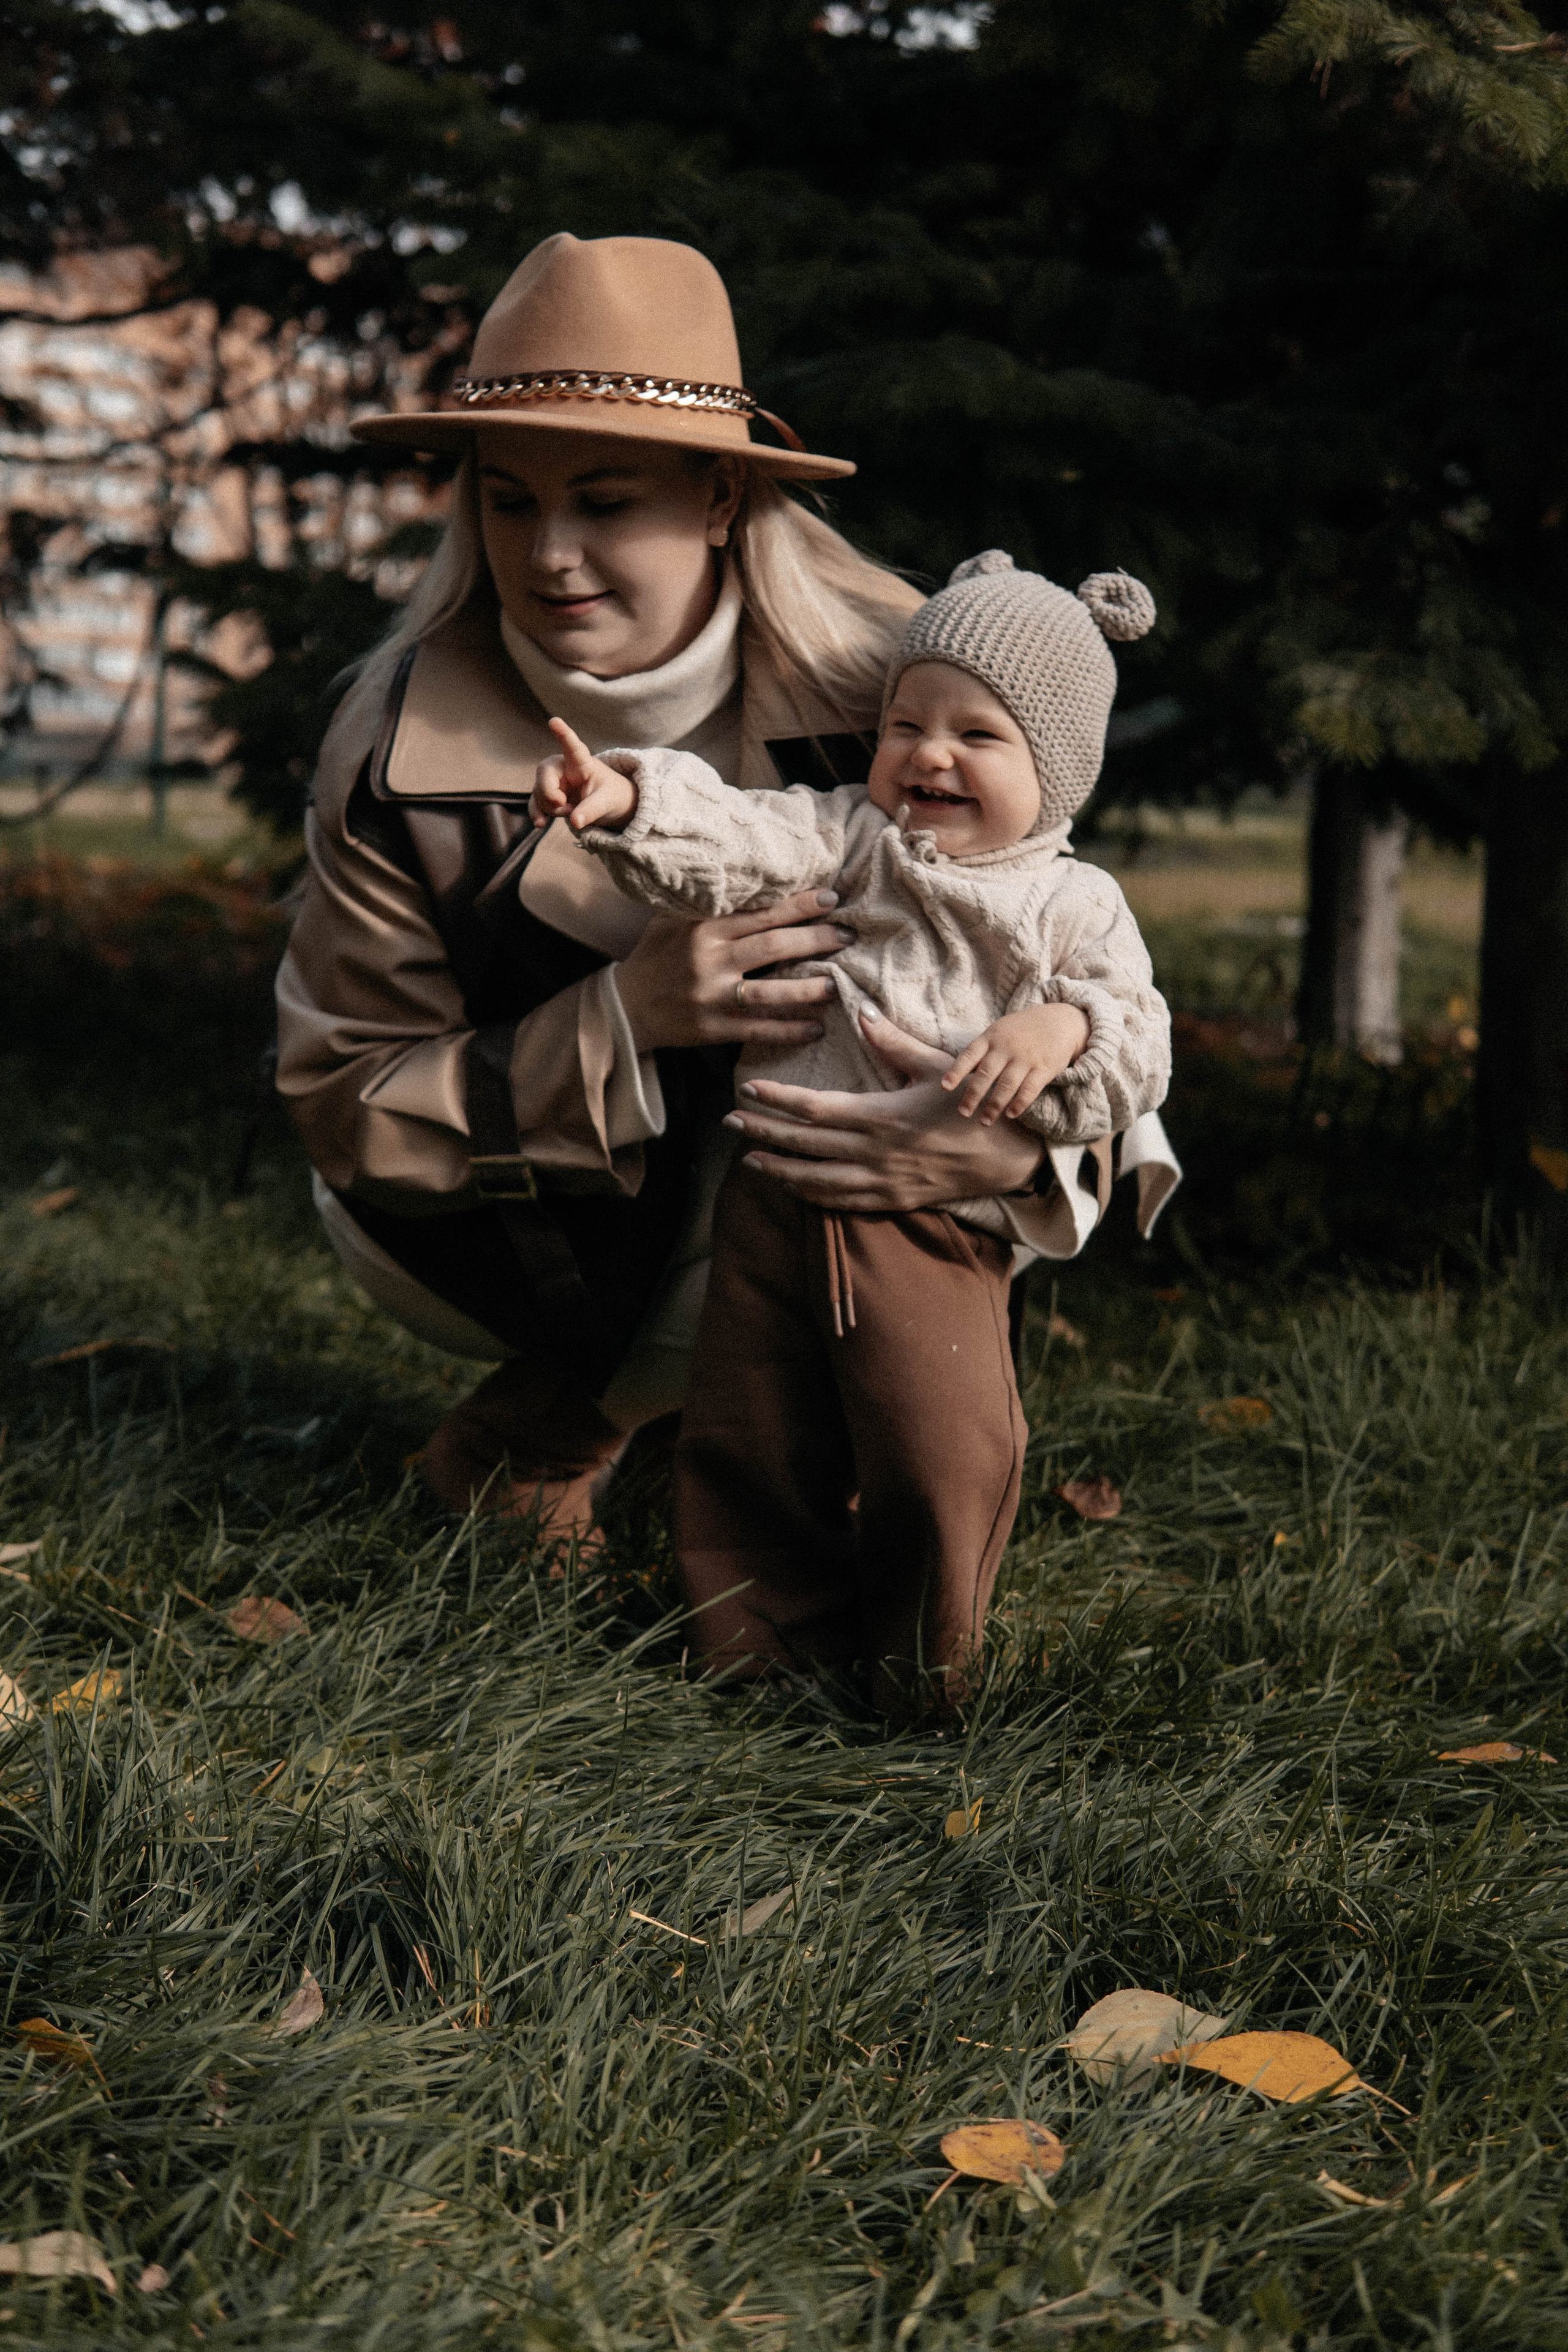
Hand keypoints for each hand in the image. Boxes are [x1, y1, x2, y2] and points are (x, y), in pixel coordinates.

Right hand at [531, 716, 637, 833]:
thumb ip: (592, 810)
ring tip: (571, 813)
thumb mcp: (607, 803)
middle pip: (545, 772)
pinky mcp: (549, 797)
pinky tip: (540, 824)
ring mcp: (554, 782)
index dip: (564, 734)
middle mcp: (564, 768)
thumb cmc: (610, 796)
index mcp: (583, 762)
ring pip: (540, 791)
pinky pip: (536, 803)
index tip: (554, 720)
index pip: (573, 747)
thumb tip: (575, 822)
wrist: (607, 806)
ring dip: (551, 808)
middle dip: (549, 792)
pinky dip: (537, 813)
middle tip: (564, 806)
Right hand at [614, 888, 857, 1054]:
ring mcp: (712, 997)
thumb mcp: (672, 921)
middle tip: (847, 937)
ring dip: (809, 989)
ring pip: (771, 992)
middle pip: (773, 947)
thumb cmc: (655, 957)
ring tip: (838, 985)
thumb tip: (752, 881)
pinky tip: (816, 1029)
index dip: (799, 906)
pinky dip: (789, 1031)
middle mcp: (709, 960)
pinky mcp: (713, 1029)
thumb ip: (707, 905)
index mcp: (703, 929)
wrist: (624, 1007)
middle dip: (816, 941)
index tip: (831, 900)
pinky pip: (759, 1030)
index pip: (761, 913)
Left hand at [720, 1008, 1044, 1209]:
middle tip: (728, 1121)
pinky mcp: (892, 1201)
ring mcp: (882, 1182)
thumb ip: (895, 1044)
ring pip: (816, 1181)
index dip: (777, 1101)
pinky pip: (841, 1204)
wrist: (1011, 1158)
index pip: (815, 1109)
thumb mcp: (939, 1067)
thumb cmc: (974, 1106)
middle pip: (805, 1145)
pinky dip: (810, 1196)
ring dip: (779, 1170)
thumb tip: (861, 1013)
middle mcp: (876, 1153)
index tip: (747, 1091)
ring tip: (748, 1158)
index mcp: (884, 1116)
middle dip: (763, 1133)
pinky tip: (790, 1187)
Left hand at [941, 1002, 1090, 1124]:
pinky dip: (1019, 1103)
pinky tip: (1010, 1114)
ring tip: (985, 1121)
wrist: (1060, 1020)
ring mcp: (1026, 1057)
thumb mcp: (999, 1031)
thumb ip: (981, 1051)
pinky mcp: (1044, 1068)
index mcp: (992, 1037)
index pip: (969, 1055)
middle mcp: (1007, 1047)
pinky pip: (1029, 1089)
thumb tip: (959, 1074)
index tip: (945, 1087)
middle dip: (973, 1095)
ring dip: (994, 1105)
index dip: (956, 1071)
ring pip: (1006, 1085)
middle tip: (963, 1113)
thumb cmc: (1022, 1030)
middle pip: (986, 1074)